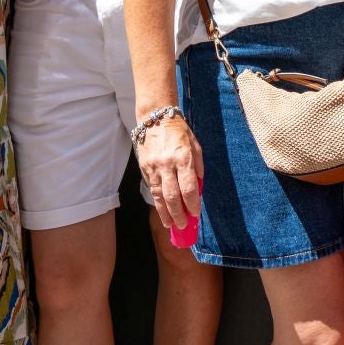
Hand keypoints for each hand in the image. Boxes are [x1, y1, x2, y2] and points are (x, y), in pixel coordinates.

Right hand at [135, 112, 203, 233]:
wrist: (156, 119)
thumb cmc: (180, 132)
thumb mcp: (196, 146)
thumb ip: (198, 167)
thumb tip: (198, 188)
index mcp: (184, 158)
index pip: (188, 188)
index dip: (192, 204)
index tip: (195, 214)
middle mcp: (167, 164)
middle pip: (172, 196)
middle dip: (178, 214)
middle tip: (182, 225)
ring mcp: (154, 167)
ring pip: (159, 196)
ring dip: (165, 213)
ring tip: (170, 224)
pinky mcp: (144, 168)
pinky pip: (152, 188)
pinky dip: (157, 201)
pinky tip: (162, 210)